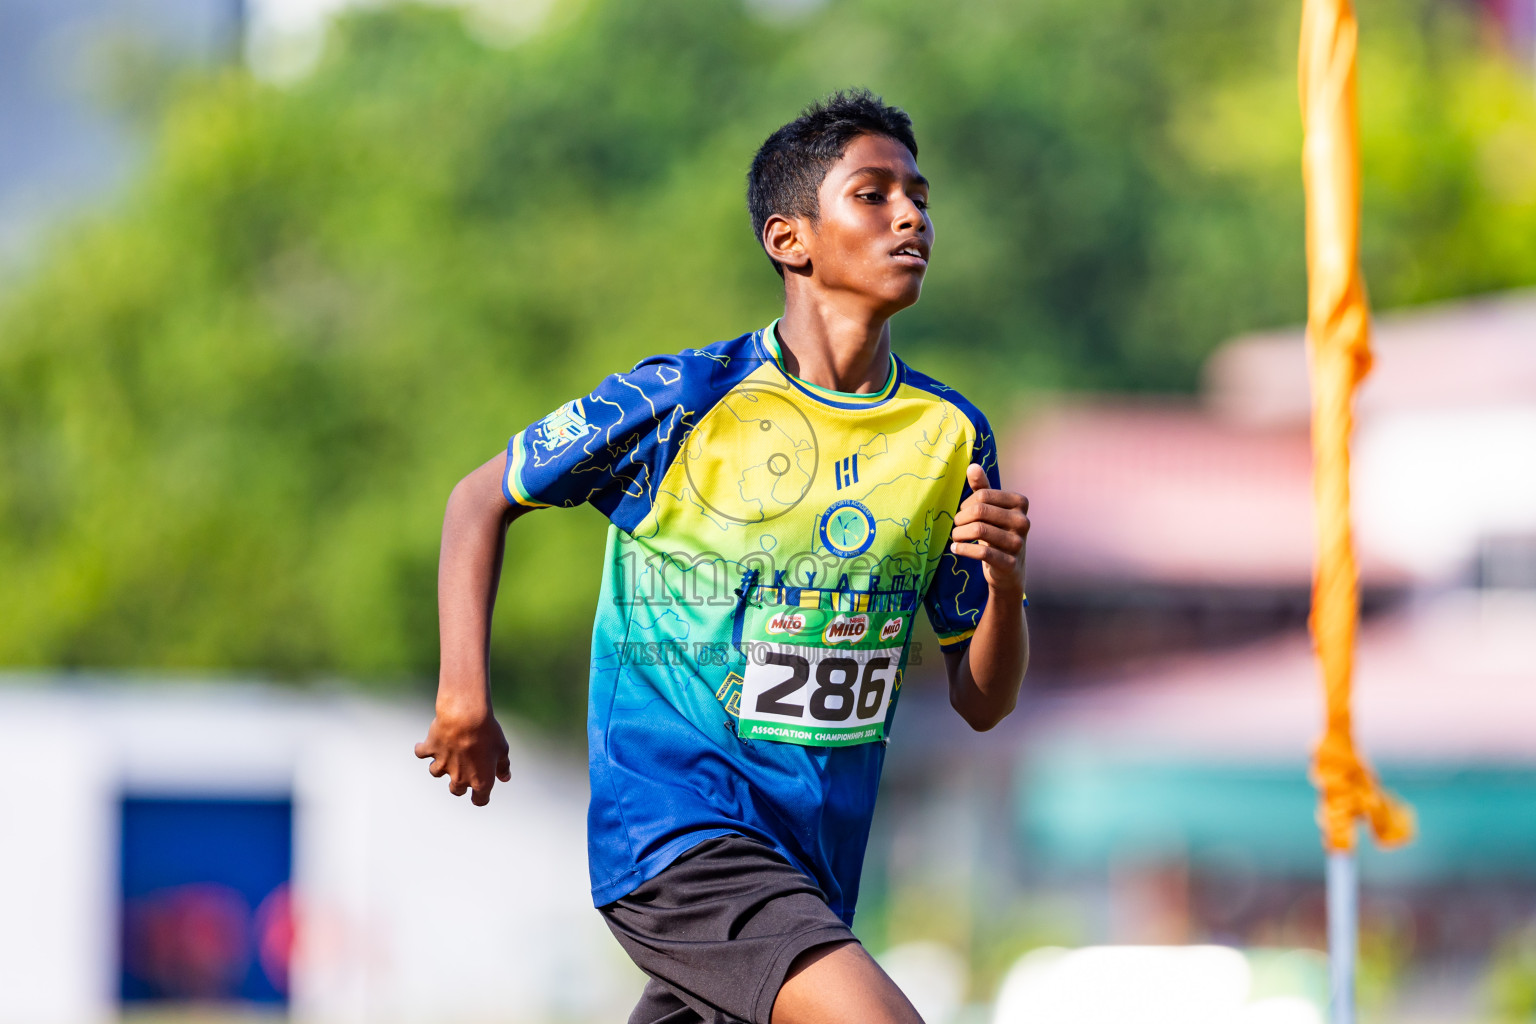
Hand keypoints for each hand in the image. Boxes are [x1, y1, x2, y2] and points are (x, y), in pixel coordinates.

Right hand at [414, 699, 511, 805]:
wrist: (466, 718)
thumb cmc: (488, 734)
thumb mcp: (502, 749)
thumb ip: (502, 766)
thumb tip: (505, 778)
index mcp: (480, 781)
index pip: (479, 800)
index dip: (480, 797)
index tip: (479, 794)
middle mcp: (459, 777)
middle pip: (456, 790)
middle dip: (458, 784)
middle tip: (462, 771)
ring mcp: (443, 764)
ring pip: (436, 772)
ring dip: (440, 765)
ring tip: (446, 753)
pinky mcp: (431, 750)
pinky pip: (421, 753)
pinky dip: (422, 748)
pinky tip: (427, 742)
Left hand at [949, 463, 1028, 596]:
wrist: (1009, 570)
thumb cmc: (997, 532)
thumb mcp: (992, 509)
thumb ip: (982, 488)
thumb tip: (972, 466)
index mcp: (1020, 503)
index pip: (983, 495)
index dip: (966, 504)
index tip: (962, 512)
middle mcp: (1023, 521)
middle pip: (979, 511)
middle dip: (961, 518)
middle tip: (956, 526)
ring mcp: (1018, 543)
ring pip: (978, 530)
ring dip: (959, 534)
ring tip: (954, 537)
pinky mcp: (1010, 563)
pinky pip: (982, 552)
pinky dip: (963, 549)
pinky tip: (955, 549)